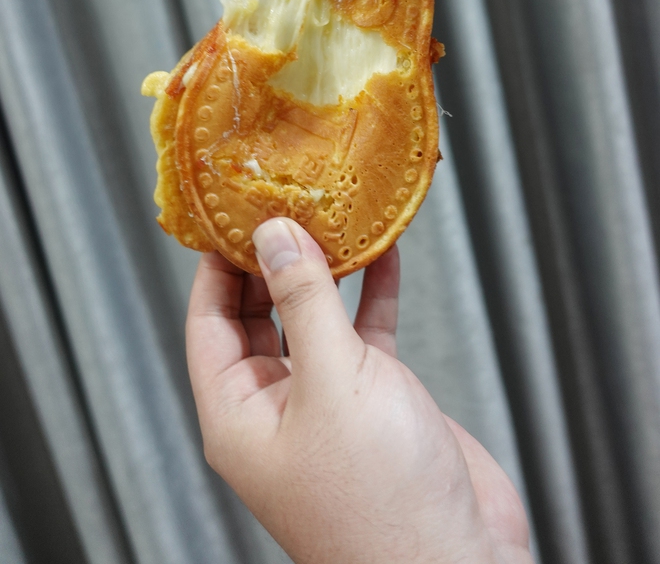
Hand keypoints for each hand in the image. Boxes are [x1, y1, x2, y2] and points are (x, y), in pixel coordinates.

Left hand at [187, 218, 532, 563]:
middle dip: (271, 261)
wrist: (456, 562)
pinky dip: (371, 294)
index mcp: (239, 416)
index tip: (230, 214)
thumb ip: (304, 303)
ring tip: (329, 219)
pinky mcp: (375, 400)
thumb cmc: (381, 504)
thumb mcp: (333, 383)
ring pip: (313, 320)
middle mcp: (276, 408)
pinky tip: (382, 255)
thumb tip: (274, 236)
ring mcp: (326, 403)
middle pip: (259, 315)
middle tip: (283, 205)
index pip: (209, 322)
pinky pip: (363, 333)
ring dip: (324, 272)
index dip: (216, 265)